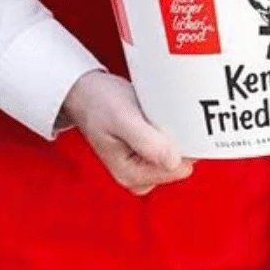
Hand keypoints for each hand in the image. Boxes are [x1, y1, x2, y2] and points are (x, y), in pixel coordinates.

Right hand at [61, 70, 192, 192]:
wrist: (86, 93)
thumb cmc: (100, 103)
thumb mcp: (122, 118)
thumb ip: (147, 142)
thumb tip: (173, 162)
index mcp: (131, 175)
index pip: (178, 169)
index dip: (183, 145)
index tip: (173, 122)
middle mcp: (139, 177)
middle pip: (181, 163)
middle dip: (178, 139)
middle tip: (161, 116)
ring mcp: (144, 167)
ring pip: (179, 154)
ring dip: (173, 133)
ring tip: (154, 115)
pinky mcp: (148, 155)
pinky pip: (172, 145)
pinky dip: (169, 130)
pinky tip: (155, 118)